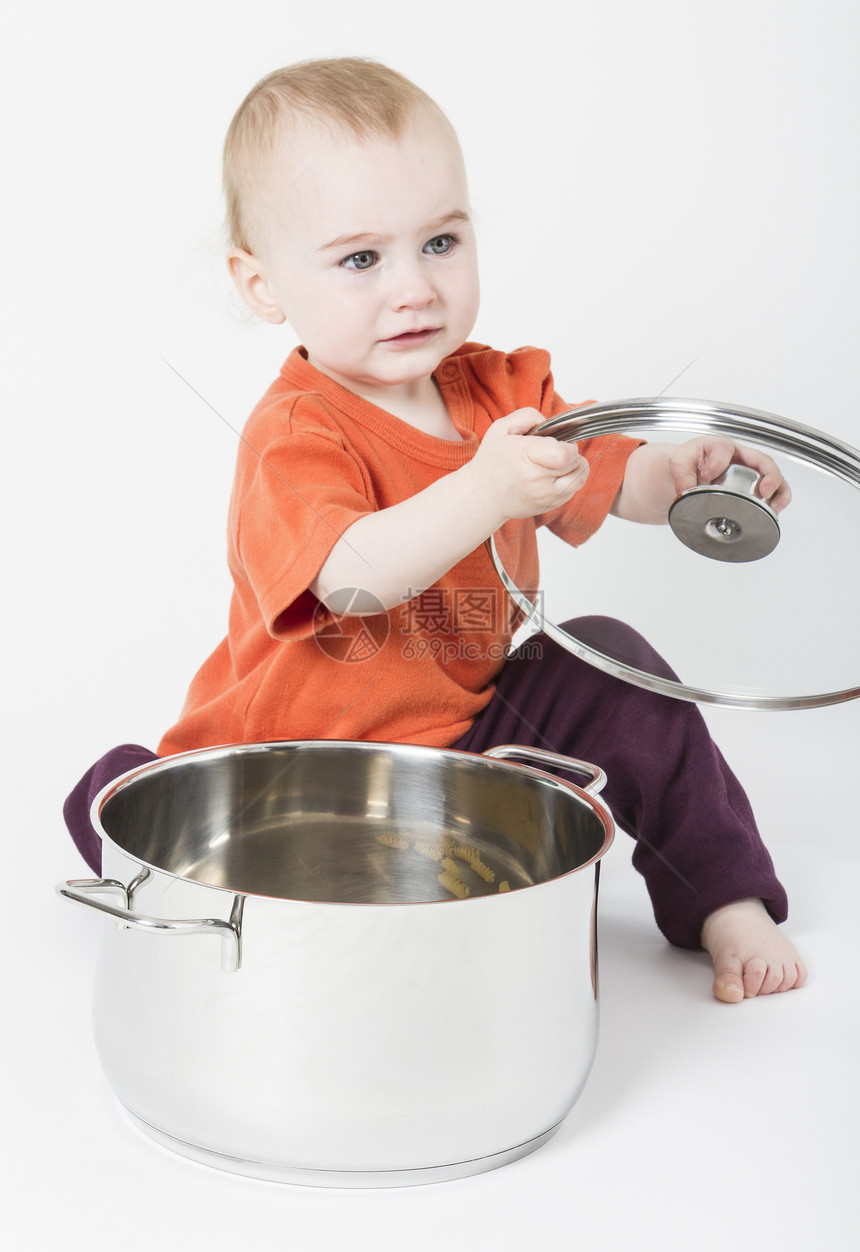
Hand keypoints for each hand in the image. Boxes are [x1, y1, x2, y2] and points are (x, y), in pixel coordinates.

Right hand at [467, 408, 589, 520]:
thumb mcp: (501, 428)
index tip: (557, 443)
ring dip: (574, 468)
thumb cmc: (492, 461)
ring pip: (578, 478)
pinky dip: (568, 481)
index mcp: (525, 456)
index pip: (565, 454)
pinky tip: (552, 476)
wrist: (482, 495)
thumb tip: (550, 423)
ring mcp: (543, 496)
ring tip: (558, 464)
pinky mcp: (548, 506)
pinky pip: (572, 491)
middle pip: (575, 464)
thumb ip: (528, 416)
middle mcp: (536, 479)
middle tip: (553, 452)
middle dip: (570, 454)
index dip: (567, 445)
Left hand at [669, 437, 790, 512]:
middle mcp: (740, 457)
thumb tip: (686, 493)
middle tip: (765, 491)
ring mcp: (750, 471)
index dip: (718, 462)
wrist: (690, 471)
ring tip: (775, 506)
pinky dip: (777, 500)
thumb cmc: (690, 462)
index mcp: (719, 447)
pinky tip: (773, 511)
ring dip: (779, 491)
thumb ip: (682, 475)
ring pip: (773, 476)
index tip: (707, 476)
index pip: (724, 449)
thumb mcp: (680, 462)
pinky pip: (773, 491)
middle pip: (763, 461)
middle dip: (769, 476)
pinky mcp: (753, 486)